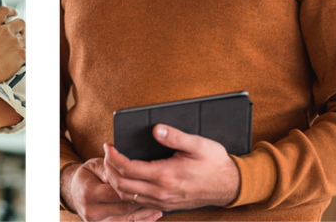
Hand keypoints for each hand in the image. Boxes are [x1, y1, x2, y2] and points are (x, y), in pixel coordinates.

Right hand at [0, 7, 25, 82]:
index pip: (4, 11)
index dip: (11, 10)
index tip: (14, 13)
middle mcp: (5, 31)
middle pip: (20, 22)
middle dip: (22, 27)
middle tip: (21, 33)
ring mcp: (15, 42)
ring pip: (27, 37)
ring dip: (25, 41)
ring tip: (23, 47)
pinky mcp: (22, 53)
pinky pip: (30, 51)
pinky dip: (29, 53)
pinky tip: (28, 57)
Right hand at [61, 160, 161, 221]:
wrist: (75, 192)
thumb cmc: (88, 175)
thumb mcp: (94, 166)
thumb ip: (107, 168)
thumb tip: (121, 172)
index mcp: (89, 194)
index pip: (116, 192)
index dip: (133, 186)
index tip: (150, 179)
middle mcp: (93, 212)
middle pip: (125, 207)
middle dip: (144, 200)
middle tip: (162, 191)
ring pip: (129, 219)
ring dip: (147, 212)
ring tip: (163, 203)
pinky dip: (143, 220)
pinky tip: (156, 213)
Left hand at [100, 125, 240, 212]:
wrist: (229, 186)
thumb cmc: (215, 163)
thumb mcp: (198, 145)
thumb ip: (175, 137)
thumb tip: (156, 129)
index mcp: (165, 175)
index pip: (128, 168)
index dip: (114, 156)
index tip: (108, 145)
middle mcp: (160, 191)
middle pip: (121, 184)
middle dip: (109, 168)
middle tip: (107, 154)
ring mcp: (162, 201)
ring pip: (127, 196)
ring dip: (114, 182)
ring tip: (112, 166)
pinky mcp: (165, 206)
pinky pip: (138, 203)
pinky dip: (126, 193)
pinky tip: (126, 183)